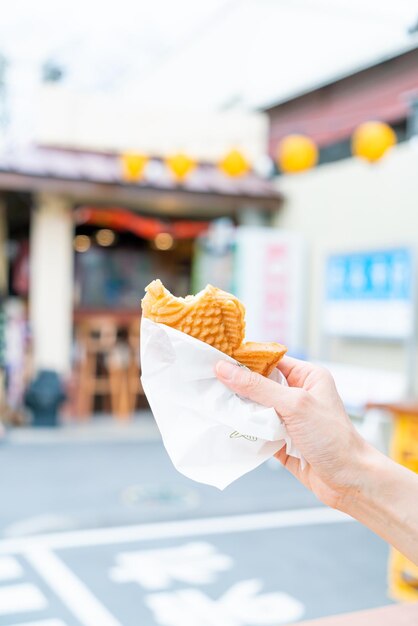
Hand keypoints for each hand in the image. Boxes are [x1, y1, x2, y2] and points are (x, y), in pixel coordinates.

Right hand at [215, 356, 368, 509]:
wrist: (349, 481)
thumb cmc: (333, 437)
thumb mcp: (294, 405)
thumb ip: (258, 387)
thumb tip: (225, 369)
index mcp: (307, 376)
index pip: (270, 360)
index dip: (245, 360)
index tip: (217, 359)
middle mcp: (297, 395)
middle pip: (258, 384)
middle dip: (237, 386)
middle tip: (208, 383)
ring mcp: (288, 419)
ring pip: (254, 409)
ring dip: (238, 410)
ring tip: (213, 404)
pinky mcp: (280, 441)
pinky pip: (255, 431)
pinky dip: (243, 431)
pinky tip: (225, 427)